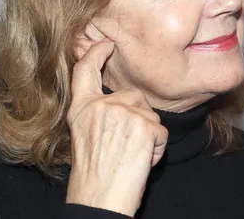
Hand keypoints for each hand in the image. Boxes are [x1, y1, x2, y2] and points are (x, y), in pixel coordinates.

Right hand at [65, 40, 167, 216]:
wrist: (99, 199)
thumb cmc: (95, 174)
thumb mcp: (86, 135)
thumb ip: (99, 113)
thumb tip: (121, 100)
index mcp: (82, 110)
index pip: (84, 71)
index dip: (95, 53)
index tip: (106, 43)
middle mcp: (101, 106)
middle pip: (134, 96)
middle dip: (139, 117)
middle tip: (125, 146)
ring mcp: (123, 113)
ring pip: (151, 113)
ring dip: (148, 134)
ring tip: (131, 156)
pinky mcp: (145, 125)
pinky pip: (162, 131)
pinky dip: (157, 148)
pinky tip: (141, 161)